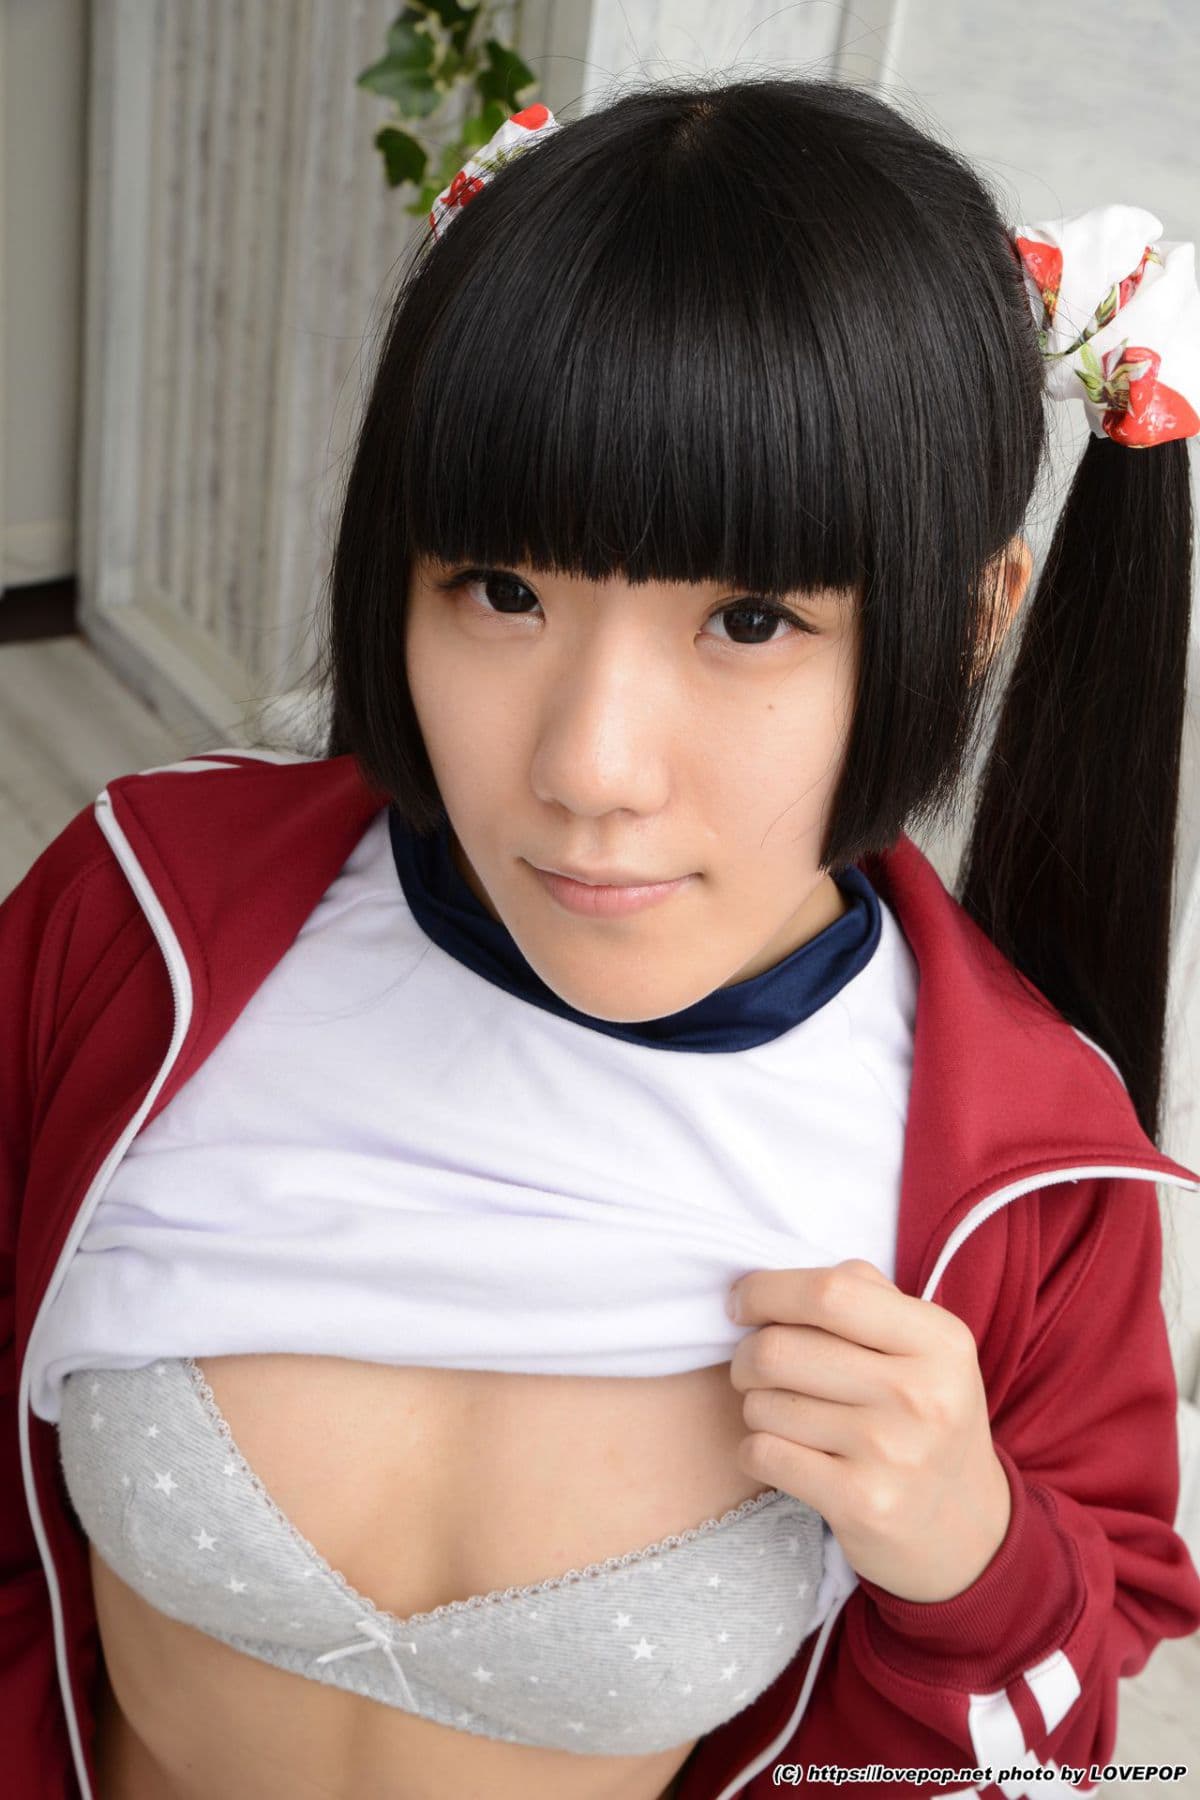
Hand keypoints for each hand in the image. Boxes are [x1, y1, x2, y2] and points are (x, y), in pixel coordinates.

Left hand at [727, 1257, 1011, 1602]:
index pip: (829, 1293)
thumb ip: (865, 1296)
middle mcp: (921, 1394)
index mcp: (939, 1340)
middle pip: (780, 1349)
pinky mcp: (862, 1504)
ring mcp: (893, 1453)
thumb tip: (775, 1283)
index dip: (766, 1290)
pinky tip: (783, 1452)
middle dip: (746, 1354)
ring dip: (754, 1404)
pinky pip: (763, 1452)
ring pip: (763, 1403)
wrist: (967, 1530)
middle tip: (752, 1366)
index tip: (742, 1303)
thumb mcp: (924, 1348)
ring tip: (784, 1414)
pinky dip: (755, 1448)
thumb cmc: (926, 1418)